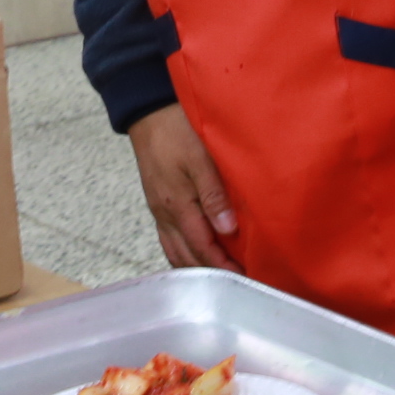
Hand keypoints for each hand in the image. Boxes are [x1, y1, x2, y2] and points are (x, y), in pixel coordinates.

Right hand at [126, 107, 238, 268]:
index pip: (203, 248)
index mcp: (178, 206)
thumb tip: (227, 230)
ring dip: (197, 267)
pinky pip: (169, 240)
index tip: (246, 276)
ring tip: (220, 275)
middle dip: (213, 273)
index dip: (225, 266)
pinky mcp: (157, 204)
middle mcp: (166, 215)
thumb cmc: (176, 131)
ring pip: (176, 252)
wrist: (148, 113)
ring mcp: (159, 211)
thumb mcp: (200, 159)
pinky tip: (195, 255)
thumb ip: (214, 195)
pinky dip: (183, 254)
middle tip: (239, 281)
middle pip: (188, 257)